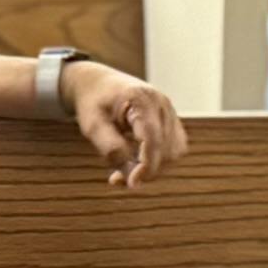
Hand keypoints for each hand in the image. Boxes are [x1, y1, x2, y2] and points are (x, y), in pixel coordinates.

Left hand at [62, 62, 188, 188]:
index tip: (131, 184)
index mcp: (141, 99)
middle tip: (118, 179)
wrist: (96, 83)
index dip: (146, 166)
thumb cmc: (93, 102)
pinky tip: (138, 162)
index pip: (153, 139)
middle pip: (166, 149)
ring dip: (154, 168)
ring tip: (126, 171)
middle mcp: (161, 103)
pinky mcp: (170, 119)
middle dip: (146, 171)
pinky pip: (175, 147)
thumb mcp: (92, 125)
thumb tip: (130, 173)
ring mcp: (169, 110)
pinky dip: (160, 160)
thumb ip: (110, 148)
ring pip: (174, 151)